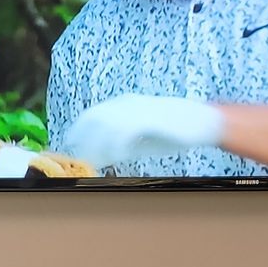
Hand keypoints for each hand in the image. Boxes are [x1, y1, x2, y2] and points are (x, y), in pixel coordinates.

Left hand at [62, 93, 224, 169]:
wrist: (201, 121)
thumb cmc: (171, 131)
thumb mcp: (140, 137)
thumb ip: (121, 144)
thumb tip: (101, 157)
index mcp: (122, 106)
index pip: (90, 117)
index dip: (76, 133)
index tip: (67, 149)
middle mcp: (126, 104)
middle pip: (91, 119)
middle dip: (78, 139)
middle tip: (70, 159)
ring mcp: (137, 110)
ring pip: (104, 125)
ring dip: (93, 145)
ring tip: (88, 162)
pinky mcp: (148, 118)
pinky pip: (124, 132)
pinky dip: (114, 147)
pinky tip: (112, 158)